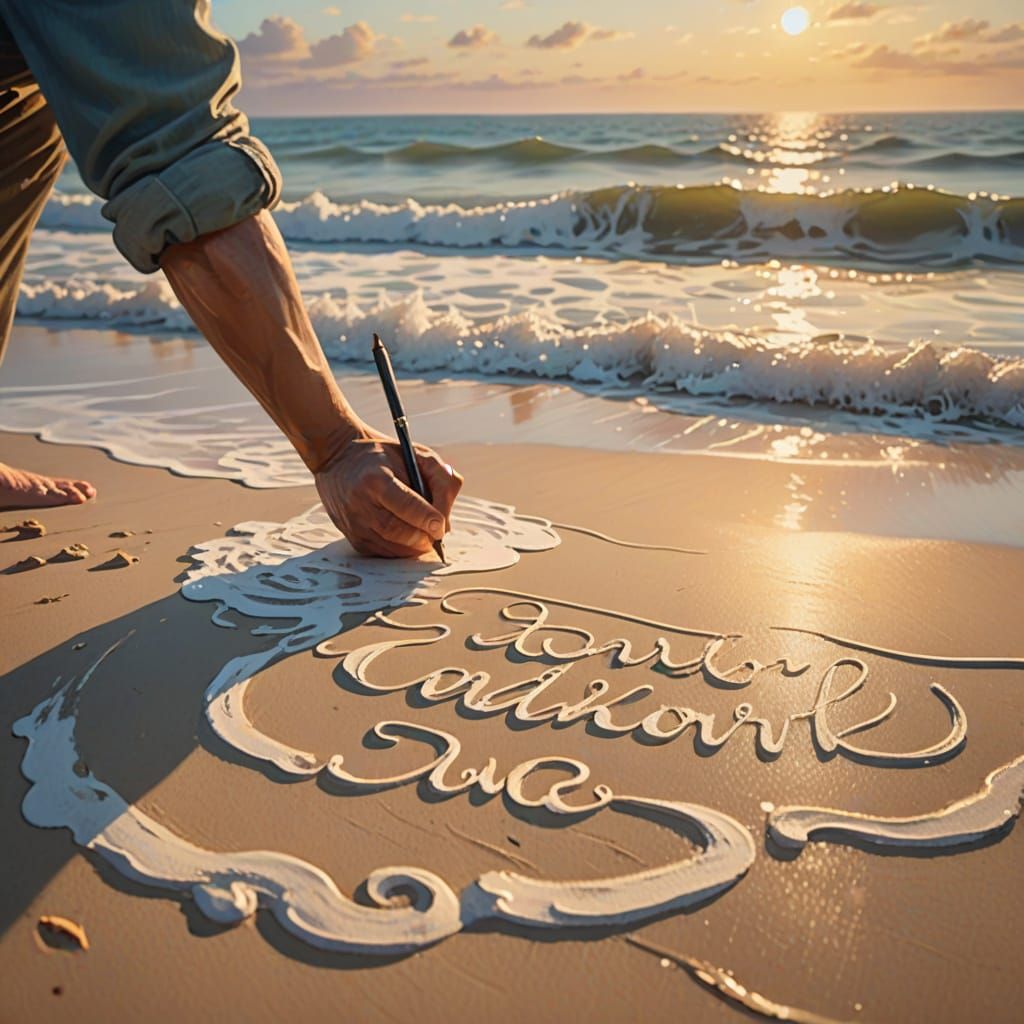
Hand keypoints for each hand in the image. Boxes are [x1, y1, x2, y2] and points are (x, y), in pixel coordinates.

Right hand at [314, 426, 463, 557]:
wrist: (339, 458)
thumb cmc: (383, 456)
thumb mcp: (416, 454)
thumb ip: (440, 480)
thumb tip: (445, 521)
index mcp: (375, 478)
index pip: (406, 505)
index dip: (427, 519)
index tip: (441, 526)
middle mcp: (360, 502)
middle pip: (398, 531)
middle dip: (423, 537)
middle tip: (436, 534)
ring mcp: (354, 523)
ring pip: (391, 548)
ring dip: (414, 546)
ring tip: (425, 535)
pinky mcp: (353, 537)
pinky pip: (383, 553)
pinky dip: (401, 550)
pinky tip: (408, 538)